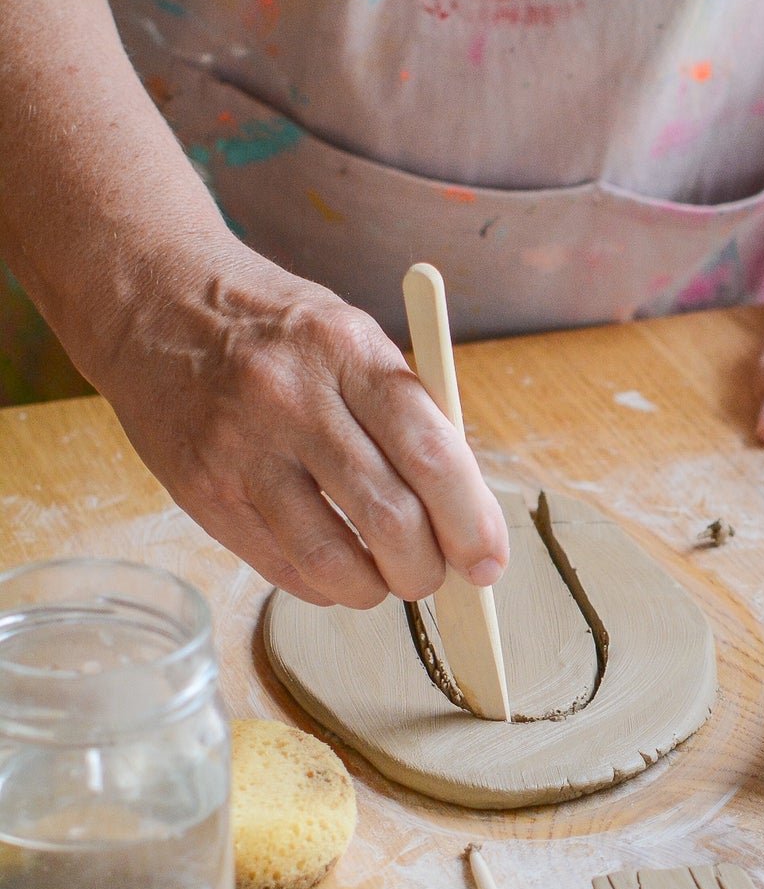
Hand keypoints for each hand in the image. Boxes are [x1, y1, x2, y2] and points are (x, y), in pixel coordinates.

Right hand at [92, 244, 508, 607]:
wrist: (151, 299)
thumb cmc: (277, 329)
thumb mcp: (353, 339)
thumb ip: (410, 416)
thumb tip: (466, 514)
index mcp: (349, 351)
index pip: (432, 453)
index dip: (471, 521)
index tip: (488, 560)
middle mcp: (292, 398)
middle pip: (390, 517)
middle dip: (429, 569)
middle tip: (439, 577)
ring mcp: (240, 448)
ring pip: (333, 559)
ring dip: (377, 589)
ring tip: (387, 580)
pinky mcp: (201, 492)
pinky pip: (281, 568)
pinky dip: (324, 586)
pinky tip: (336, 571)